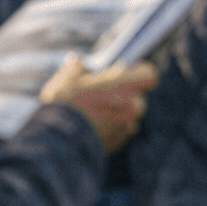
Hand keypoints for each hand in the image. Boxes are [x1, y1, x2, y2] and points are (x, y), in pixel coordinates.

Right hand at [40, 53, 158, 153]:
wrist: (57, 144)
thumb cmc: (65, 105)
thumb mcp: (67, 78)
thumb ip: (76, 67)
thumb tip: (75, 61)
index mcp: (125, 86)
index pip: (148, 74)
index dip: (138, 72)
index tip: (123, 72)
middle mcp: (133, 106)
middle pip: (136, 95)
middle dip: (122, 94)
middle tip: (102, 93)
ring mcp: (127, 127)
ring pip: (128, 115)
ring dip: (116, 113)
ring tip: (93, 112)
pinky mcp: (118, 144)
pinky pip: (120, 132)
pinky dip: (110, 129)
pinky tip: (91, 128)